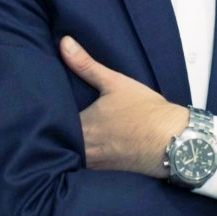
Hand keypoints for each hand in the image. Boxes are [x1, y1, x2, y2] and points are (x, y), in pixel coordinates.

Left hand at [60, 36, 188, 177]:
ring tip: (67, 129)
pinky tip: (90, 144)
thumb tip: (65, 44)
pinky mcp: (105, 172)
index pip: (52, 119)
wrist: (173, 140)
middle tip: (50, 116)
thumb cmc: (146, 112)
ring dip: (69, 142)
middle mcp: (83, 150)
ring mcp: (94, 164)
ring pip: (71, 151)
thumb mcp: (114, 82)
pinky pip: (85, 163)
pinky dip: (83, 153)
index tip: (43, 103)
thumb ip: (86, 64)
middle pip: (59, 137)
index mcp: (81, 128)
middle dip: (56, 127)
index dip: (48, 111)